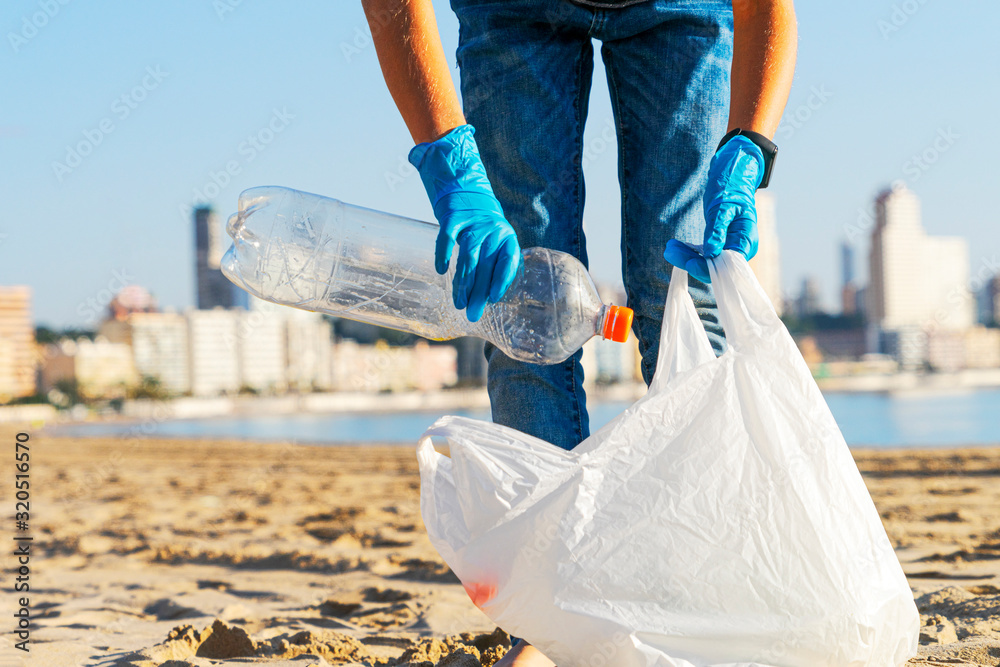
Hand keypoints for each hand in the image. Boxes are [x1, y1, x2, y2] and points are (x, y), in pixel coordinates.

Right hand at [409, 125, 520, 321]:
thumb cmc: (482, 227)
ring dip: (463, 282)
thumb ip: (491, 265)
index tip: (493, 299)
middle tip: (473, 315)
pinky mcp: (453, 216)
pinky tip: (442, 271)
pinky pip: (448, 237)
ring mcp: (473, 222)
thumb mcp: (493, 243)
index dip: (501, 281)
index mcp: (507, 237)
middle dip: (479, 293)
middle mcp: (493, 229)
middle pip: (486, 266)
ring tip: (459, 303)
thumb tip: (487, 300)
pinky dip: (444, 253)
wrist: (465, 187)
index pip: (508, 261)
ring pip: (468, 256)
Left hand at [663, 135, 763, 282]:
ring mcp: (729, 248)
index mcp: (746, 241)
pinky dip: (689, 251)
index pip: (727, 265)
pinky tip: (675, 246)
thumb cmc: (731, 188)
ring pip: (706, 261)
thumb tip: (711, 253)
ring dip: (686, 257)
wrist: (733, 178)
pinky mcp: (720, 245)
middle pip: (714, 266)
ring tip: (669, 248)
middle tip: (669, 251)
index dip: (707, 267)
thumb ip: (717, 230)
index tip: (687, 262)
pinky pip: (703, 254)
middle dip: (690, 261)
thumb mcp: (723, 207)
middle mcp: (740, 249)